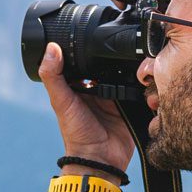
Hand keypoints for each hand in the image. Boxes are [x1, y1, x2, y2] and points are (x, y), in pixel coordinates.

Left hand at [37, 43, 135, 169]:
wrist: (100, 159)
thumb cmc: (76, 134)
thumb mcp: (61, 102)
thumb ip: (53, 77)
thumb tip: (50, 48)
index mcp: (77, 85)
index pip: (83, 60)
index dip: (85, 47)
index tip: (91, 33)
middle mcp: (96, 88)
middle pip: (105, 64)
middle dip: (111, 55)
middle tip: (117, 43)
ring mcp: (114, 95)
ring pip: (122, 73)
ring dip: (127, 66)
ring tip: (131, 57)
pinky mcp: (129, 103)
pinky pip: (136, 87)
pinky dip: (138, 80)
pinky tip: (141, 72)